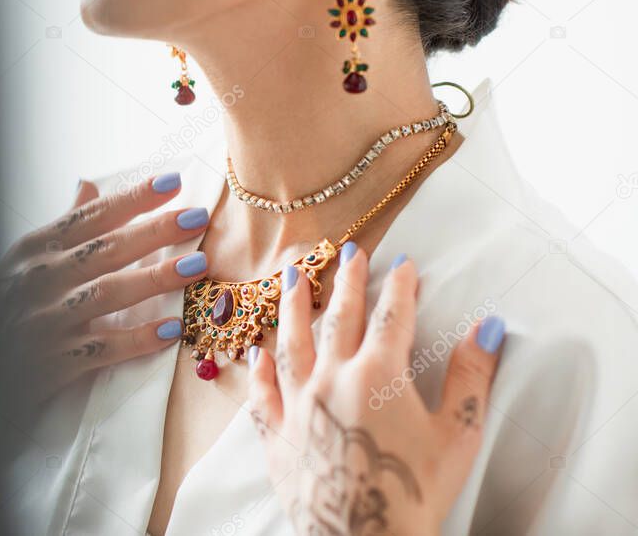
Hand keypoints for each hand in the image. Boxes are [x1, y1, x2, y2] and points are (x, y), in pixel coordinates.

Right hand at [0, 174, 209, 405]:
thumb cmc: (10, 307)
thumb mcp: (24, 261)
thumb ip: (63, 226)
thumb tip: (88, 185)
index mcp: (35, 250)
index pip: (91, 216)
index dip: (133, 198)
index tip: (171, 182)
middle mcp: (40, 280)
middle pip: (106, 249)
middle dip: (154, 231)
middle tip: (196, 217)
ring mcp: (47, 321)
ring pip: (108, 293)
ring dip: (154, 279)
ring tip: (196, 266)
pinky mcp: (54, 362)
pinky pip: (104, 348)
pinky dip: (138, 339)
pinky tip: (171, 330)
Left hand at [248, 244, 505, 534]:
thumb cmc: (416, 491)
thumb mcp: (457, 434)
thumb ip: (472, 377)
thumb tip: (487, 327)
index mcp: (377, 373)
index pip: (391, 316)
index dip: (399, 287)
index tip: (403, 262)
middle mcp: (331, 377)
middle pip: (339, 317)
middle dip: (348, 281)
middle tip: (349, 252)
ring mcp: (297, 404)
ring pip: (291, 342)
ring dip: (294, 306)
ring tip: (294, 276)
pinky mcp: (276, 434)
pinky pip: (262, 394)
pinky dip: (258, 371)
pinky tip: (255, 352)